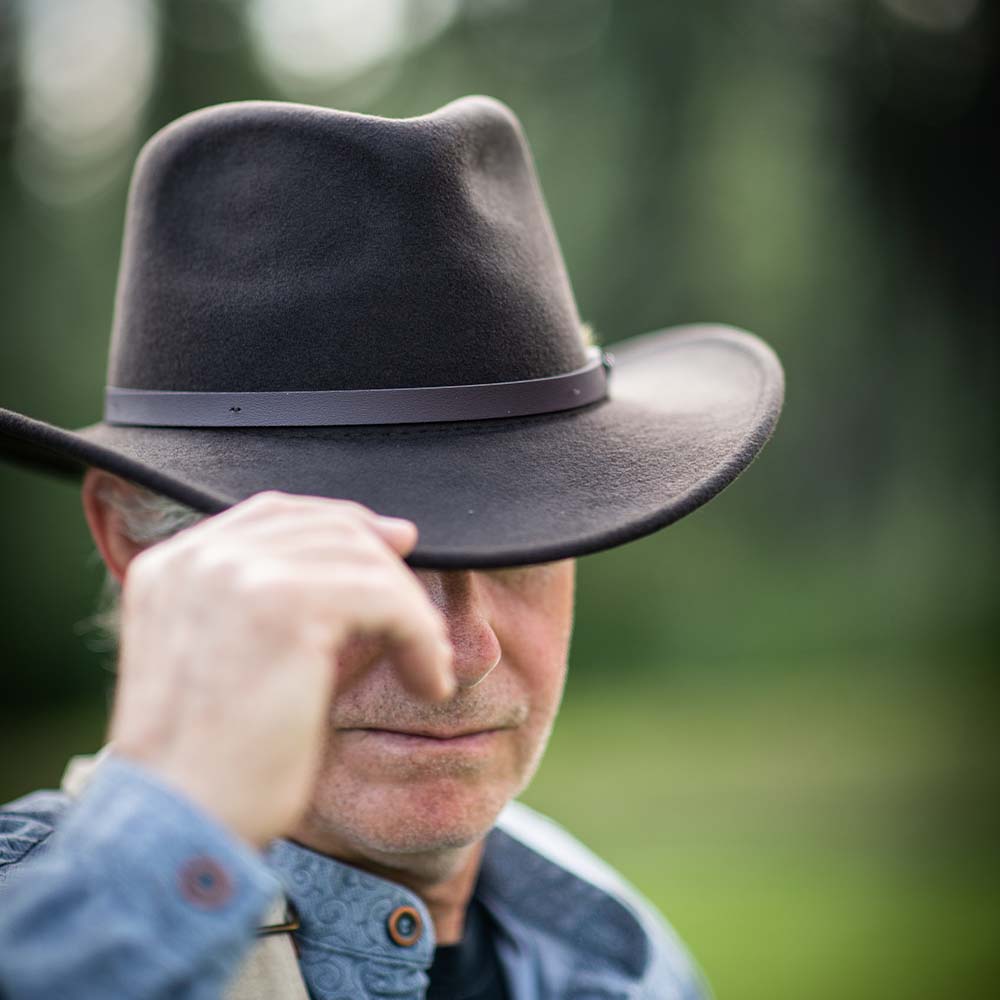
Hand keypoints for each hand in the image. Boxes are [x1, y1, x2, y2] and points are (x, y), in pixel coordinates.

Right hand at [106, 491, 454, 847]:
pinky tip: (430, 682)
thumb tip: (388, 540)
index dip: (342, 525)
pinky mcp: (284, 604)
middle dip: (385, 564)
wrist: (181, 826)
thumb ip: (284, 600)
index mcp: (174, 564)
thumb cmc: (217, 762)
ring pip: (365, 559)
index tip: (394, 550)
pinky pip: (387, 598)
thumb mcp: (236, 659)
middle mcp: (200, 556)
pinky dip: (421, 638)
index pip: (275, 513)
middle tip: (422, 613)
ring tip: (427, 663)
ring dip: (410, 612)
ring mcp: (237, 573)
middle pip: (326, 525)